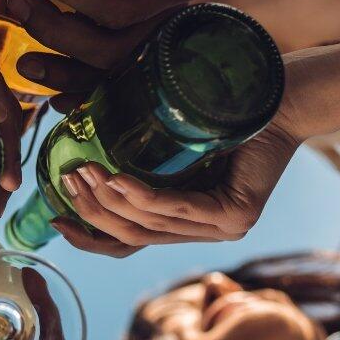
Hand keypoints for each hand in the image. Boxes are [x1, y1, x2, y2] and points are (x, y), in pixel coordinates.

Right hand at [45, 115, 302, 257]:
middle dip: (93, 213)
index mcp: (189, 222)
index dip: (91, 237)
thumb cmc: (226, 112)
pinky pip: (178, 209)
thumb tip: (76, 142)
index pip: (131, 243)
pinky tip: (117, 179)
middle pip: (134, 236)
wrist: (282, 96)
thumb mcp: (171, 142)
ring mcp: (225, 229)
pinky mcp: (237, 215)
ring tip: (84, 174)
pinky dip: (143, 196)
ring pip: (151, 225)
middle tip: (66, 182)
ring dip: (110, 202)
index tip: (57, 221)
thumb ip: (137, 157)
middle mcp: (207, 233)